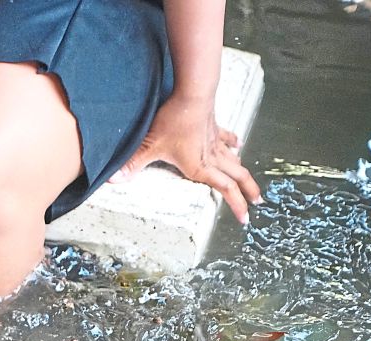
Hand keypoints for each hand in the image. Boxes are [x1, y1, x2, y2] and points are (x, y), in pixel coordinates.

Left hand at [111, 93, 261, 224]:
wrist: (192, 92)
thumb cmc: (173, 121)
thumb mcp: (150, 145)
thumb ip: (132, 165)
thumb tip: (112, 181)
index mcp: (200, 166)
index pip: (224, 189)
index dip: (235, 205)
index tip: (245, 218)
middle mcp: (212, 156)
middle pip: (236, 176)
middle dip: (248, 191)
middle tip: (257, 203)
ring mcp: (215, 141)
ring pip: (235, 160)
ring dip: (243, 172)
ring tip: (251, 183)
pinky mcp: (214, 127)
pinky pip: (227, 138)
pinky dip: (234, 143)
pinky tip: (239, 145)